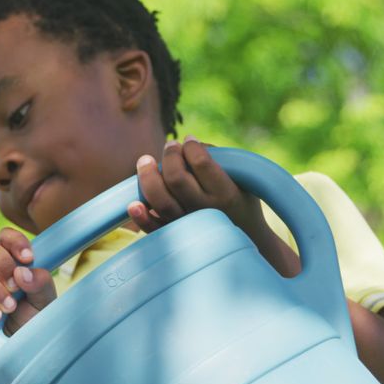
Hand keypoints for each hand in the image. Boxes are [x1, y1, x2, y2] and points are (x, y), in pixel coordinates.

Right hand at [0, 227, 56, 352]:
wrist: (20, 361)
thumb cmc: (32, 328)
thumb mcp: (45, 305)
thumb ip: (41, 284)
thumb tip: (23, 271)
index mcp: (7, 266)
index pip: (3, 238)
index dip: (14, 241)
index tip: (29, 258)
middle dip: (3, 265)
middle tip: (17, 288)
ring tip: (9, 308)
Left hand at [128, 136, 265, 233]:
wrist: (249, 242)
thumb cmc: (242, 203)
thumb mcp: (243, 180)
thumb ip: (220, 160)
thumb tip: (190, 143)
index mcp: (226, 194)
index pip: (201, 163)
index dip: (190, 147)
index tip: (189, 140)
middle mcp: (205, 210)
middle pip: (176, 179)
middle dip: (169, 156)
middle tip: (170, 145)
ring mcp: (188, 225)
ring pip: (160, 201)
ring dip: (147, 177)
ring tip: (146, 161)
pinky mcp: (175, 236)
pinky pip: (153, 229)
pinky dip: (141, 217)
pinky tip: (134, 203)